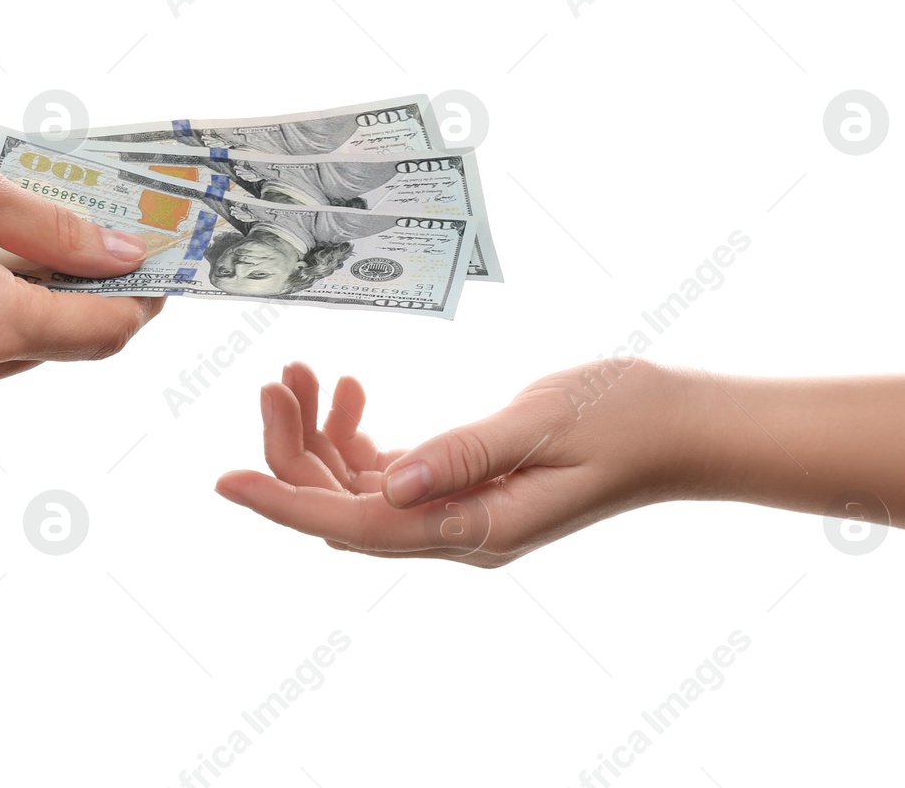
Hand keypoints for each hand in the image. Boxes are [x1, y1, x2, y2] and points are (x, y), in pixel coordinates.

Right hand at [0, 120, 164, 404]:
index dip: (142, 301)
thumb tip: (125, 255)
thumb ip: (60, 231)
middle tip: (102, 233)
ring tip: (23, 232)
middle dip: (86, 293)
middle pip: (60, 345)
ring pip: (12, 349)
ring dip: (32, 300)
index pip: (104, 335)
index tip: (160, 266)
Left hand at [215, 360, 684, 566]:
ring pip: (358, 491)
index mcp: (474, 528)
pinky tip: (354, 394)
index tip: (226, 480)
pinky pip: (388, 477)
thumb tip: (389, 482)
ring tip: (308, 372)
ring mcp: (460, 514)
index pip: (354, 524)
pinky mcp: (465, 489)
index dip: (284, 503)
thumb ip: (465, 453)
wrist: (679, 429)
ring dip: (322, 438)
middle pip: (343, 508)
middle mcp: (457, 533)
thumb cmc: (623, 418)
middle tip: (278, 377)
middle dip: (295, 449)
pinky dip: (358, 437)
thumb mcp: (542, 423)